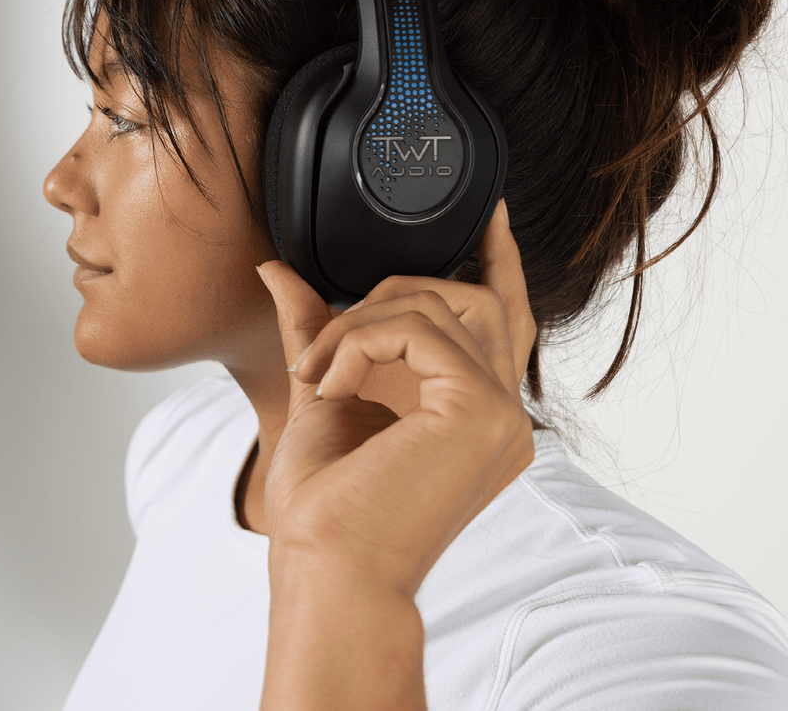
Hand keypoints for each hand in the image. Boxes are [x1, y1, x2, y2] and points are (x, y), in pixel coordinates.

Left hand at [256, 199, 537, 598]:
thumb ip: (319, 329)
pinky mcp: (482, 409)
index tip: (493, 213)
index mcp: (480, 413)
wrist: (328, 573)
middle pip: (477, 298)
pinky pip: (419, 328)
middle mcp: (506, 413)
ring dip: (363, 322)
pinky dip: (361, 341)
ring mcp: (503, 411)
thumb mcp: (326, 394)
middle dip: (402, 287)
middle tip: (340, 328)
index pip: (508, 319)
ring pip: (441, 303)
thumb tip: (279, 271)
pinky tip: (332, 383)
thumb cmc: (330, 509)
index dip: (504, 260)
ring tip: (320, 370)